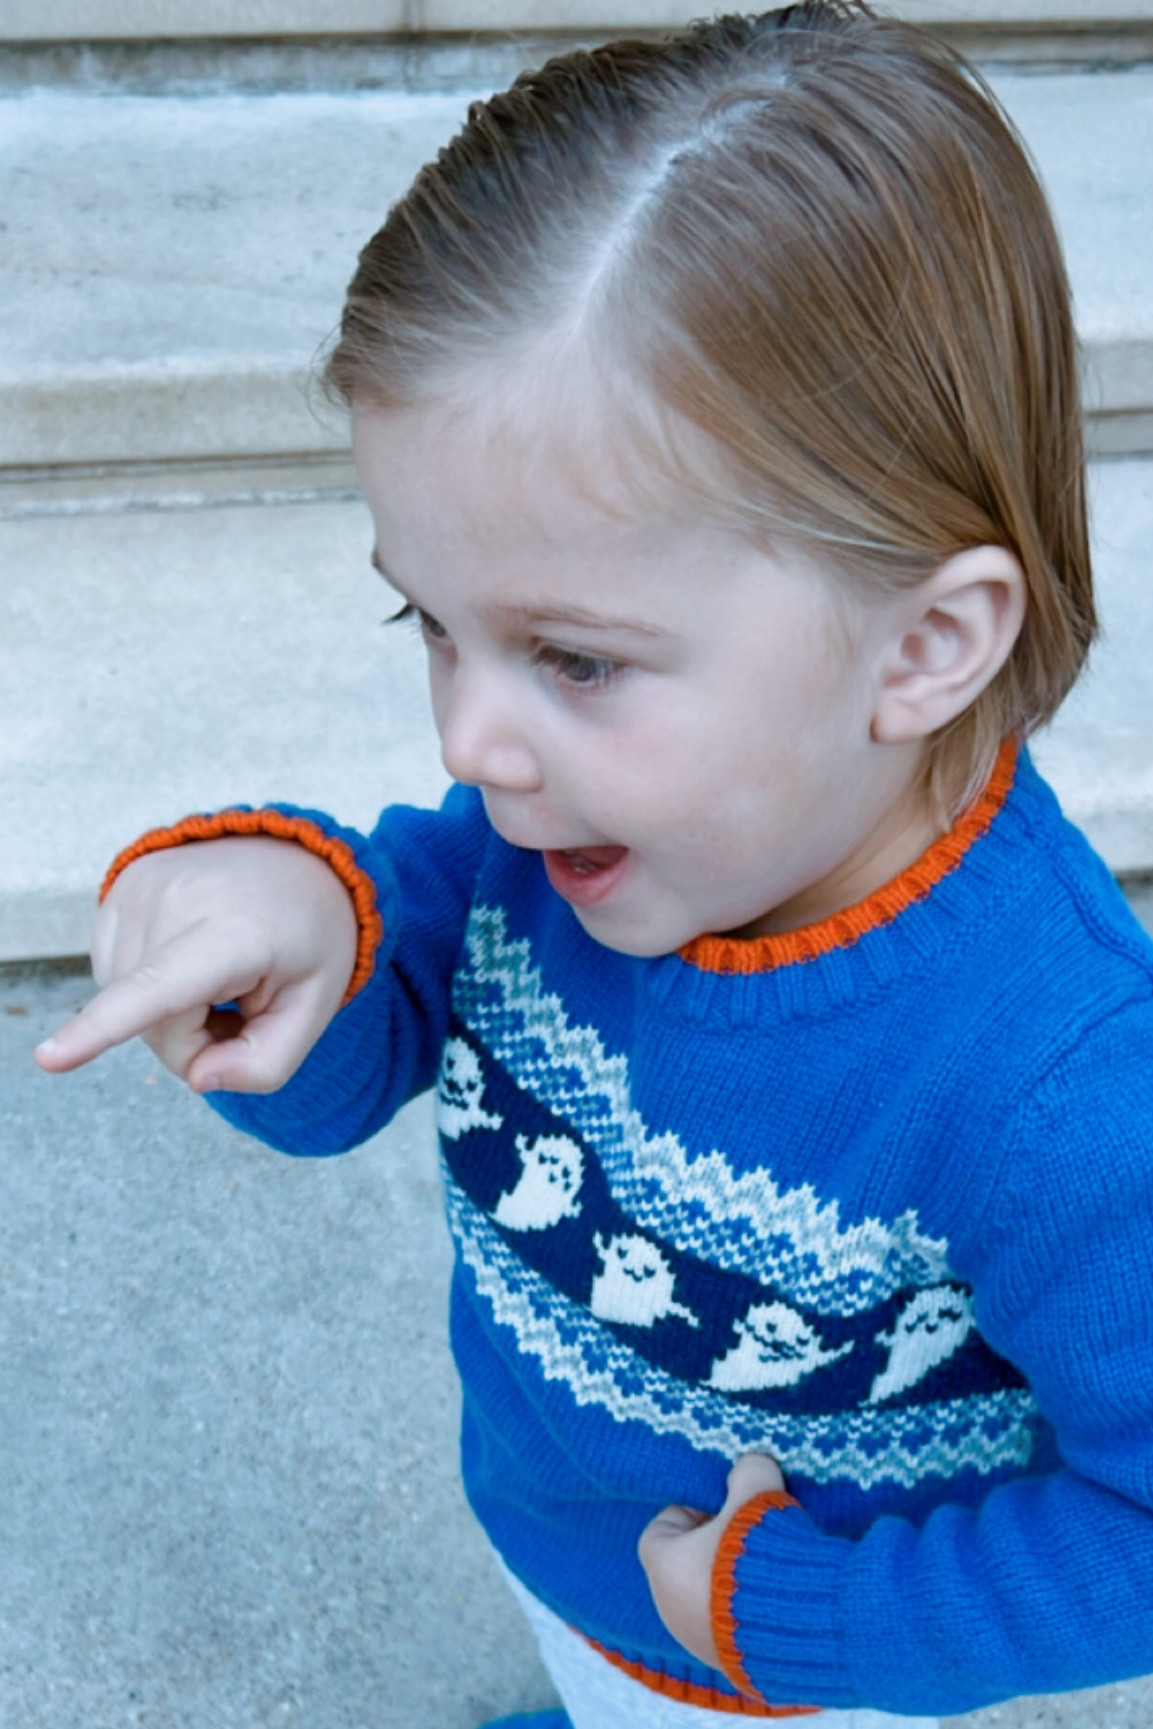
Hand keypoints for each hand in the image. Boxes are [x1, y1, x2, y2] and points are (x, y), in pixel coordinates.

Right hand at [34, 836, 357, 1093]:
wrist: (298, 858)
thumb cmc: (308, 938)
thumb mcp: (316, 1008)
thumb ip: (267, 1064)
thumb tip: (196, 1077)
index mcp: (236, 931)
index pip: (161, 988)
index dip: (104, 1029)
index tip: (49, 1058)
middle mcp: (177, 899)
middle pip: (154, 1025)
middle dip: (197, 1038)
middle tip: (245, 1004)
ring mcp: (139, 887)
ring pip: (126, 1003)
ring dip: (171, 1011)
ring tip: (221, 973)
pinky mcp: (118, 887)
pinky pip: (116, 974)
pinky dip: (149, 983)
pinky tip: (189, 957)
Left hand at [638, 1452, 785, 1668]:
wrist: (801, 1625)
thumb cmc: (762, 1556)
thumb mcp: (757, 1494)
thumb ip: (749, 1471)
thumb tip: (752, 1464)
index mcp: (664, 1568)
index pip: (660, 1530)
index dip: (690, 1512)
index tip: (721, 1508)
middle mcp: (670, 1610)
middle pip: (681, 1566)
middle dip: (711, 1548)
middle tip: (748, 1534)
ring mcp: (697, 1643)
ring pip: (704, 1601)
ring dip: (729, 1584)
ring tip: (768, 1567)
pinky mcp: (729, 1666)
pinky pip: (728, 1630)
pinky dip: (746, 1613)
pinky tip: (779, 1598)